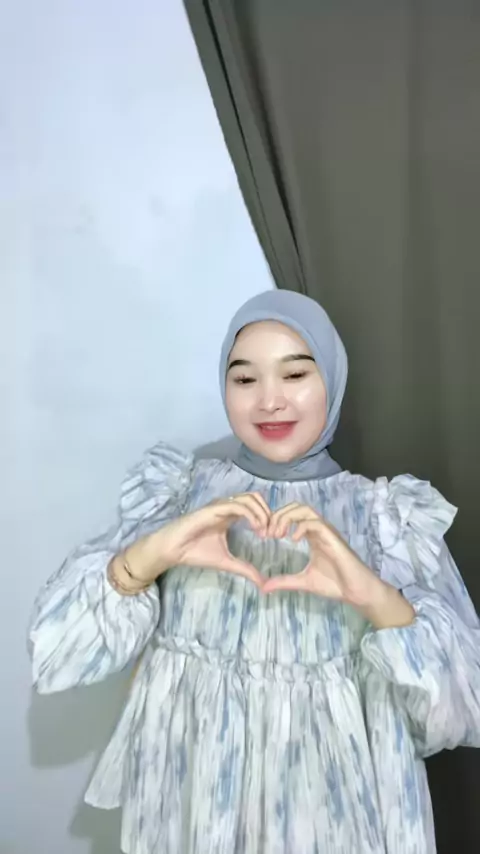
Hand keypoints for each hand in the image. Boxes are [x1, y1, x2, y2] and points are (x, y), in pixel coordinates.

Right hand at [123, 492, 270, 588]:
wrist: (173, 550)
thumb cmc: (195, 552)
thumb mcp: (226, 562)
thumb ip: (245, 569)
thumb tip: (263, 583)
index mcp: (230, 515)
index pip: (256, 506)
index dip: (268, 518)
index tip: (273, 537)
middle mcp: (227, 507)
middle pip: (256, 498)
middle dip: (268, 513)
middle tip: (272, 533)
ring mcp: (220, 506)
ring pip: (249, 498)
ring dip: (262, 513)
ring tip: (264, 532)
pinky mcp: (213, 509)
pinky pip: (237, 505)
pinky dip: (251, 514)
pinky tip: (256, 529)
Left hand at [262, 502, 377, 604]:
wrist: (356, 591)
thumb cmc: (335, 584)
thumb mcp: (303, 581)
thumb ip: (284, 581)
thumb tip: (263, 588)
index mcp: (311, 536)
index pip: (291, 515)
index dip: (275, 520)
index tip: (264, 536)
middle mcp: (318, 530)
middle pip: (295, 507)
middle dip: (278, 515)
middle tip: (267, 534)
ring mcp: (326, 532)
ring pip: (305, 509)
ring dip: (287, 517)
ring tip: (278, 534)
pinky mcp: (333, 538)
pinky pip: (315, 523)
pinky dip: (301, 527)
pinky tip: (293, 540)